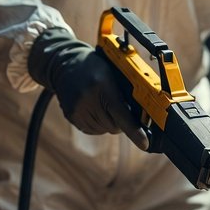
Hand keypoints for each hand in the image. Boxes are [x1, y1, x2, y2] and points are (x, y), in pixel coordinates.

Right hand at [28, 31, 148, 149]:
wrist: (64, 65)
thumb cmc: (95, 67)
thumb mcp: (113, 72)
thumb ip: (126, 92)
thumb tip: (143, 114)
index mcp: (102, 87)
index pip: (122, 115)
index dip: (135, 132)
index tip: (145, 144)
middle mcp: (88, 100)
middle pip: (114, 126)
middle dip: (121, 122)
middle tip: (119, 108)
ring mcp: (77, 110)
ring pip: (103, 130)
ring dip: (109, 122)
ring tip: (103, 104)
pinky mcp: (71, 117)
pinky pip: (92, 130)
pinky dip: (98, 123)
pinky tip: (95, 109)